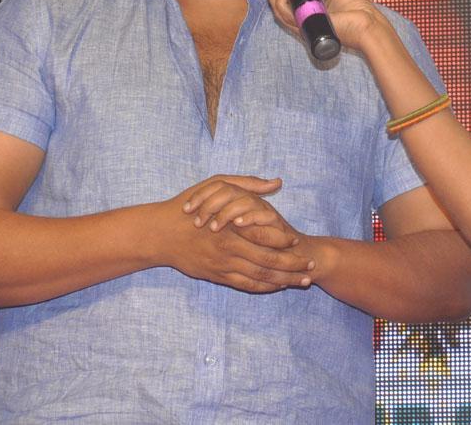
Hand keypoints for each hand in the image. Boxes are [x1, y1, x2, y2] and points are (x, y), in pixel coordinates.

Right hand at [158, 175, 312, 292]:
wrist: (159, 234)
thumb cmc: (188, 206)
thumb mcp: (216, 185)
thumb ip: (248, 184)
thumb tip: (277, 182)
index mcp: (230, 226)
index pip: (265, 237)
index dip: (284, 242)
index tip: (299, 241)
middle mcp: (228, 249)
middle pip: (267, 262)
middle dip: (292, 266)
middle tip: (310, 269)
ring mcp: (222, 265)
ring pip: (258, 278)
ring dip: (283, 281)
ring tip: (302, 282)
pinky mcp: (216, 276)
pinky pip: (245, 286)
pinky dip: (263, 287)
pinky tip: (277, 287)